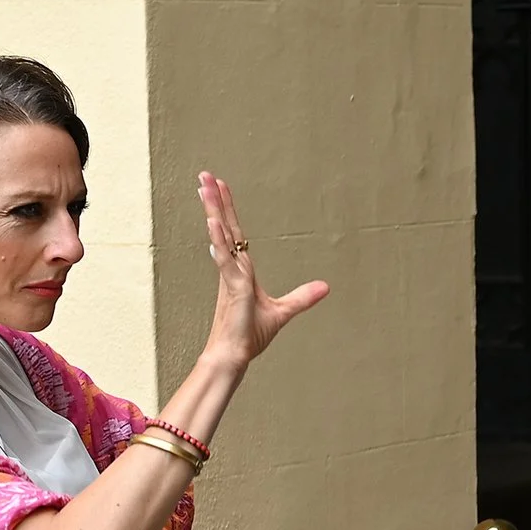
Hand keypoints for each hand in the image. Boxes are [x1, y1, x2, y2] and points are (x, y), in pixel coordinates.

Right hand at [198, 171, 328, 366]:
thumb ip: (302, 297)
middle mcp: (233, 268)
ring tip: (203, 186)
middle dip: (215, 200)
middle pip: (224, 227)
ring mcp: (230, 276)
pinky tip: (214, 223)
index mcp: (241, 270)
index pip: (234, 233)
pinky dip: (220, 242)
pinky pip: (224, 260)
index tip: (218, 186)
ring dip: (213, 211)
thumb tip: (326, 287)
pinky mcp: (232, 288)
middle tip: (204, 174)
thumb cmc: (249, 335)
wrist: (235, 355)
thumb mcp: (283, 311)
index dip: (228, 209)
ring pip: (221, 236)